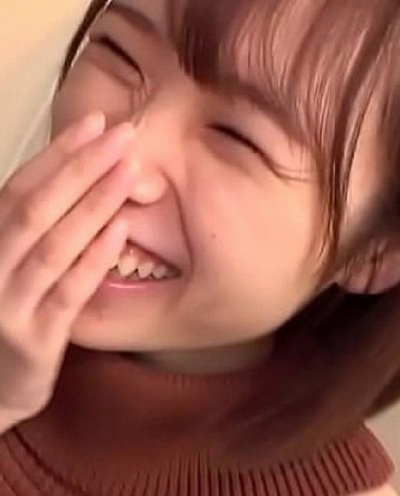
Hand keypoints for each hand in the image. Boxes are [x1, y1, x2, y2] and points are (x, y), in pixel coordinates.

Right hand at [0, 112, 133, 432]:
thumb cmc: (6, 313)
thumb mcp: (7, 265)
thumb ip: (30, 227)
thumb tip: (68, 173)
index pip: (19, 187)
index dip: (57, 153)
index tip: (95, 123)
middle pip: (36, 208)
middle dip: (80, 167)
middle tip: (122, 135)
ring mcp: (10, 305)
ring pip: (53, 246)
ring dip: (92, 205)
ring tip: (128, 171)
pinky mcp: (35, 340)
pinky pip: (67, 293)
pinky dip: (93, 259)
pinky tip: (121, 229)